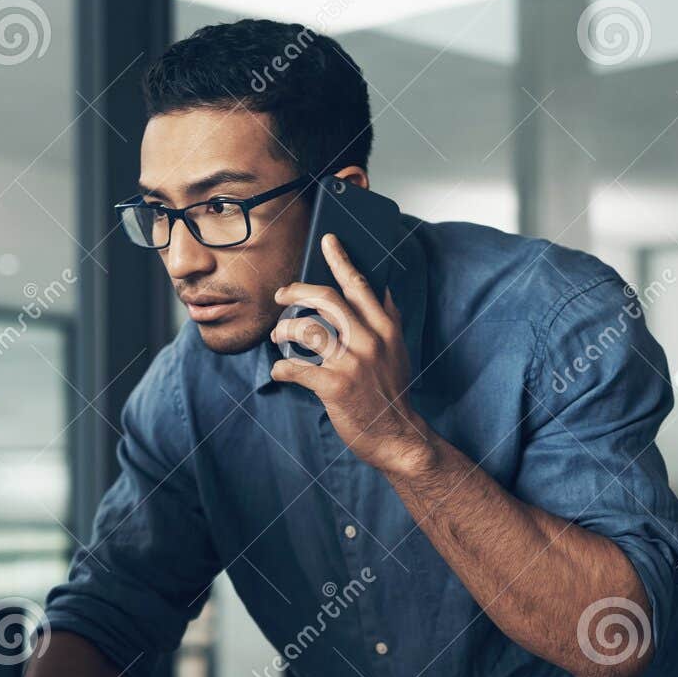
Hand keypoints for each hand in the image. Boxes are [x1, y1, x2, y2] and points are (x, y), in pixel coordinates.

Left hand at [268, 234, 430, 475]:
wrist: (397, 436)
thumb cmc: (391, 392)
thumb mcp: (398, 350)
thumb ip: (388, 319)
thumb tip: (382, 288)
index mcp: (385, 327)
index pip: (359, 284)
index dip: (340, 259)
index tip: (327, 241)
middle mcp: (370, 340)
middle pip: (326, 299)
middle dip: (297, 291)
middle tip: (281, 295)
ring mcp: (352, 362)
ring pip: (307, 329)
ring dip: (284, 330)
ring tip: (279, 336)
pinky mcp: (335, 386)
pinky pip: (296, 367)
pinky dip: (282, 367)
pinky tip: (280, 370)